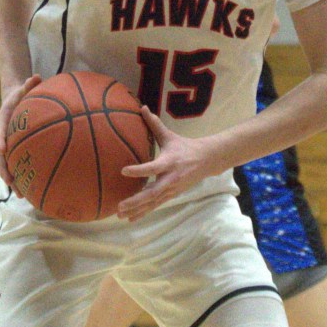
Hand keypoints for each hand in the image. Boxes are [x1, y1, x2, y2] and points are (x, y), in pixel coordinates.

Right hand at [0, 75, 41, 196]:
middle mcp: (1, 135)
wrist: (12, 100)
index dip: (0, 139)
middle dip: (4, 169)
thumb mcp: (24, 88)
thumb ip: (29, 83)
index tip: (3, 148)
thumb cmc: (20, 95)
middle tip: (10, 181)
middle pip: (0, 154)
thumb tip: (36, 76)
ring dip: (12, 179)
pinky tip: (31, 191)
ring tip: (21, 195)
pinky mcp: (13, 150)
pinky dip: (20, 177)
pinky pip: (15, 165)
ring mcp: (6, 144)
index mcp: (2, 120)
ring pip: (6, 164)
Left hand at [116, 107, 215, 221]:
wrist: (206, 161)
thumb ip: (154, 124)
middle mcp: (170, 179)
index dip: (139, 170)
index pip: (152, 167)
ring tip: (120, 215)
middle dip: (135, 201)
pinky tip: (131, 218)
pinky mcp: (170, 195)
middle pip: (152, 193)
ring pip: (152, 202)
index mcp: (169, 162)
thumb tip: (142, 107)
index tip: (123, 170)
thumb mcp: (169, 136)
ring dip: (136, 209)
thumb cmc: (184, 147)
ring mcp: (171, 189)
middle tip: (119, 206)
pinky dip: (143, 212)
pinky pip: (155, 206)